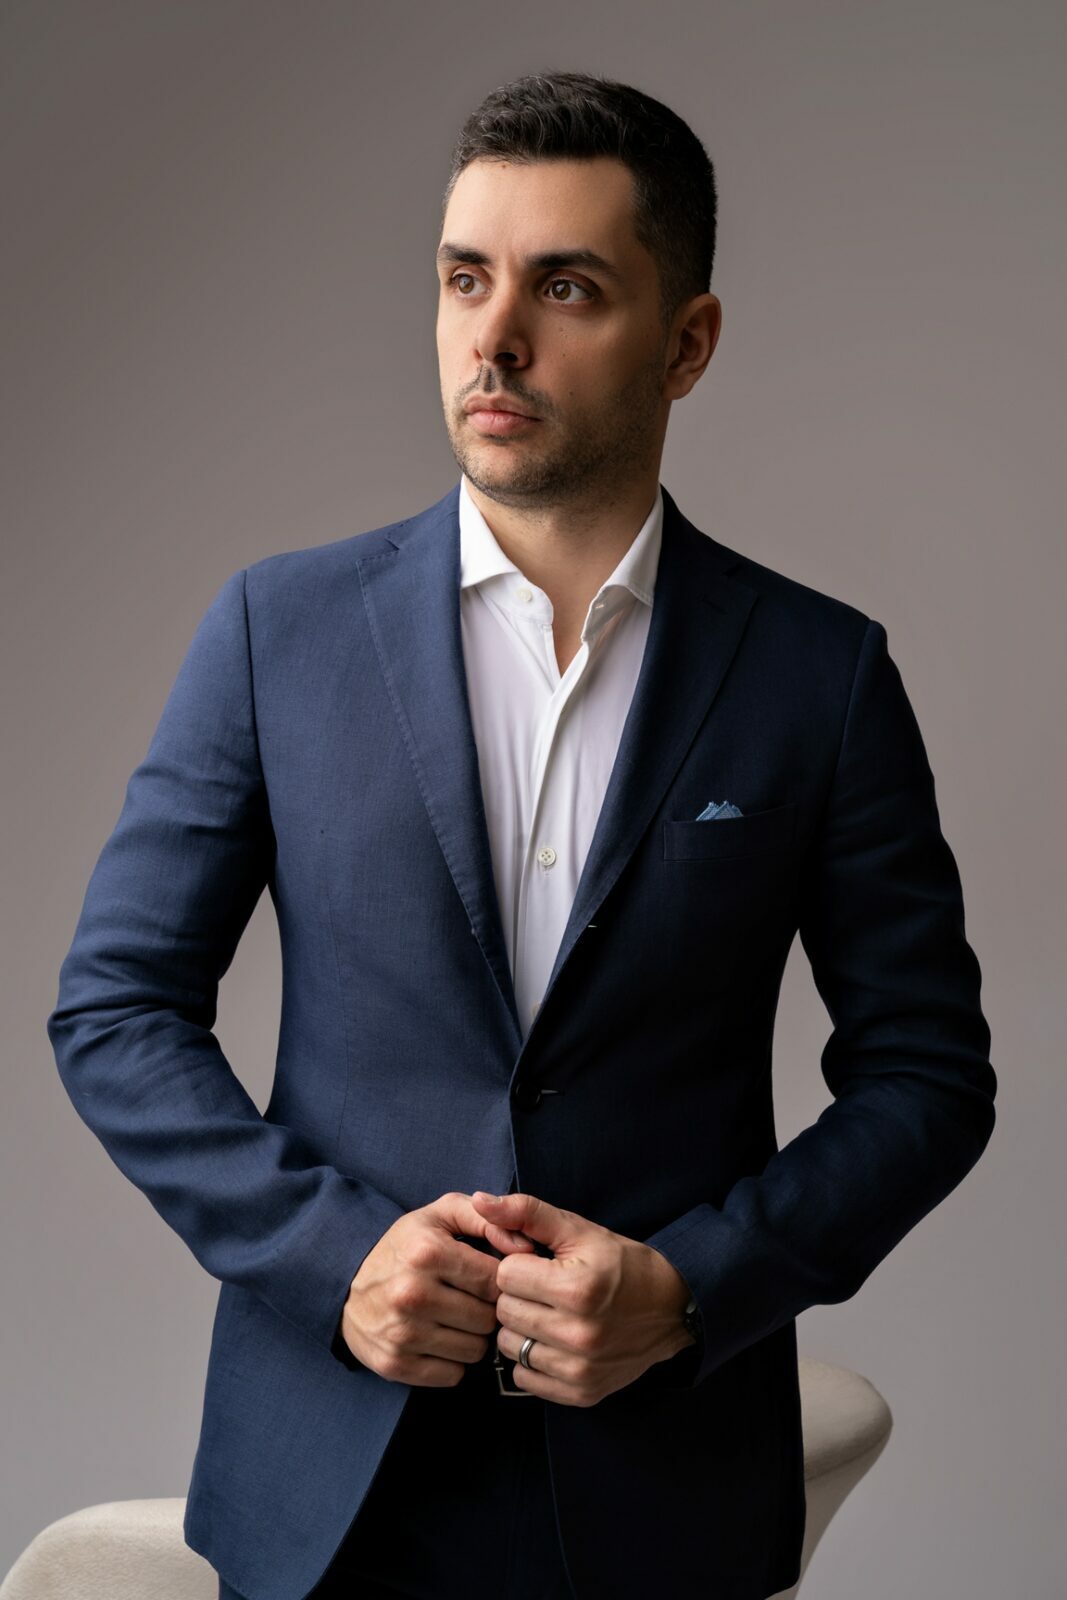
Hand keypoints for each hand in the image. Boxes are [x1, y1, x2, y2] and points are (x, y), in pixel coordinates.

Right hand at [337, 1191, 537, 1385]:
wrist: (345, 1284)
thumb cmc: (405, 1247)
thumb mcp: (440, 1215)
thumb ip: (488, 1219)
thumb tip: (526, 1246)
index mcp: (427, 1252)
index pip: (495, 1280)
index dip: (500, 1281)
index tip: (489, 1279)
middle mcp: (413, 1293)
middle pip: (487, 1318)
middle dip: (486, 1310)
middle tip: (471, 1300)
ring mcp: (402, 1333)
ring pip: (475, 1350)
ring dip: (473, 1337)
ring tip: (456, 1319)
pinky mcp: (395, 1364)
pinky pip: (453, 1375)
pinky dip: (453, 1361)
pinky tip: (440, 1340)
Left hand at [470, 1190, 695, 1406]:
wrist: (671, 1308)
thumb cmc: (621, 1264)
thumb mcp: (578, 1230)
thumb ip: (526, 1212)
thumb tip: (479, 1202)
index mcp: (577, 1287)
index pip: (505, 1275)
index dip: (518, 1264)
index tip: (538, 1264)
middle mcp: (579, 1333)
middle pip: (504, 1311)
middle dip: (517, 1296)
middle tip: (543, 1289)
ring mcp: (581, 1368)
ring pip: (509, 1346)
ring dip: (520, 1328)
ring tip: (547, 1314)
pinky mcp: (582, 1393)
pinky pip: (524, 1377)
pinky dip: (530, 1359)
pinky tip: (552, 1341)